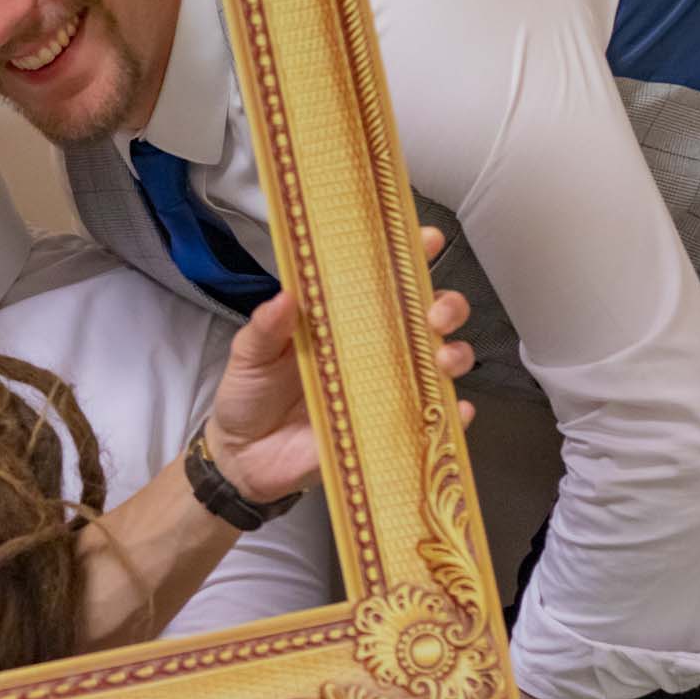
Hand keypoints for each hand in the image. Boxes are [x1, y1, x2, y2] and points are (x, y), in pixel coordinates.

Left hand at [205, 225, 475, 504]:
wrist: (242, 458)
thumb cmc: (248, 395)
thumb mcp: (247, 355)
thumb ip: (265, 328)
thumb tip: (286, 296)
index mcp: (340, 320)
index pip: (383, 279)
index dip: (411, 255)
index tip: (426, 240)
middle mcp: (372, 349)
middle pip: (428, 317)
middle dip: (446, 306)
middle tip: (434, 312)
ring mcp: (385, 388)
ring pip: (440, 363)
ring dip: (455, 355)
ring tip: (442, 359)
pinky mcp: (388, 428)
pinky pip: (432, 421)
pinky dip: (453, 415)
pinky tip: (457, 410)